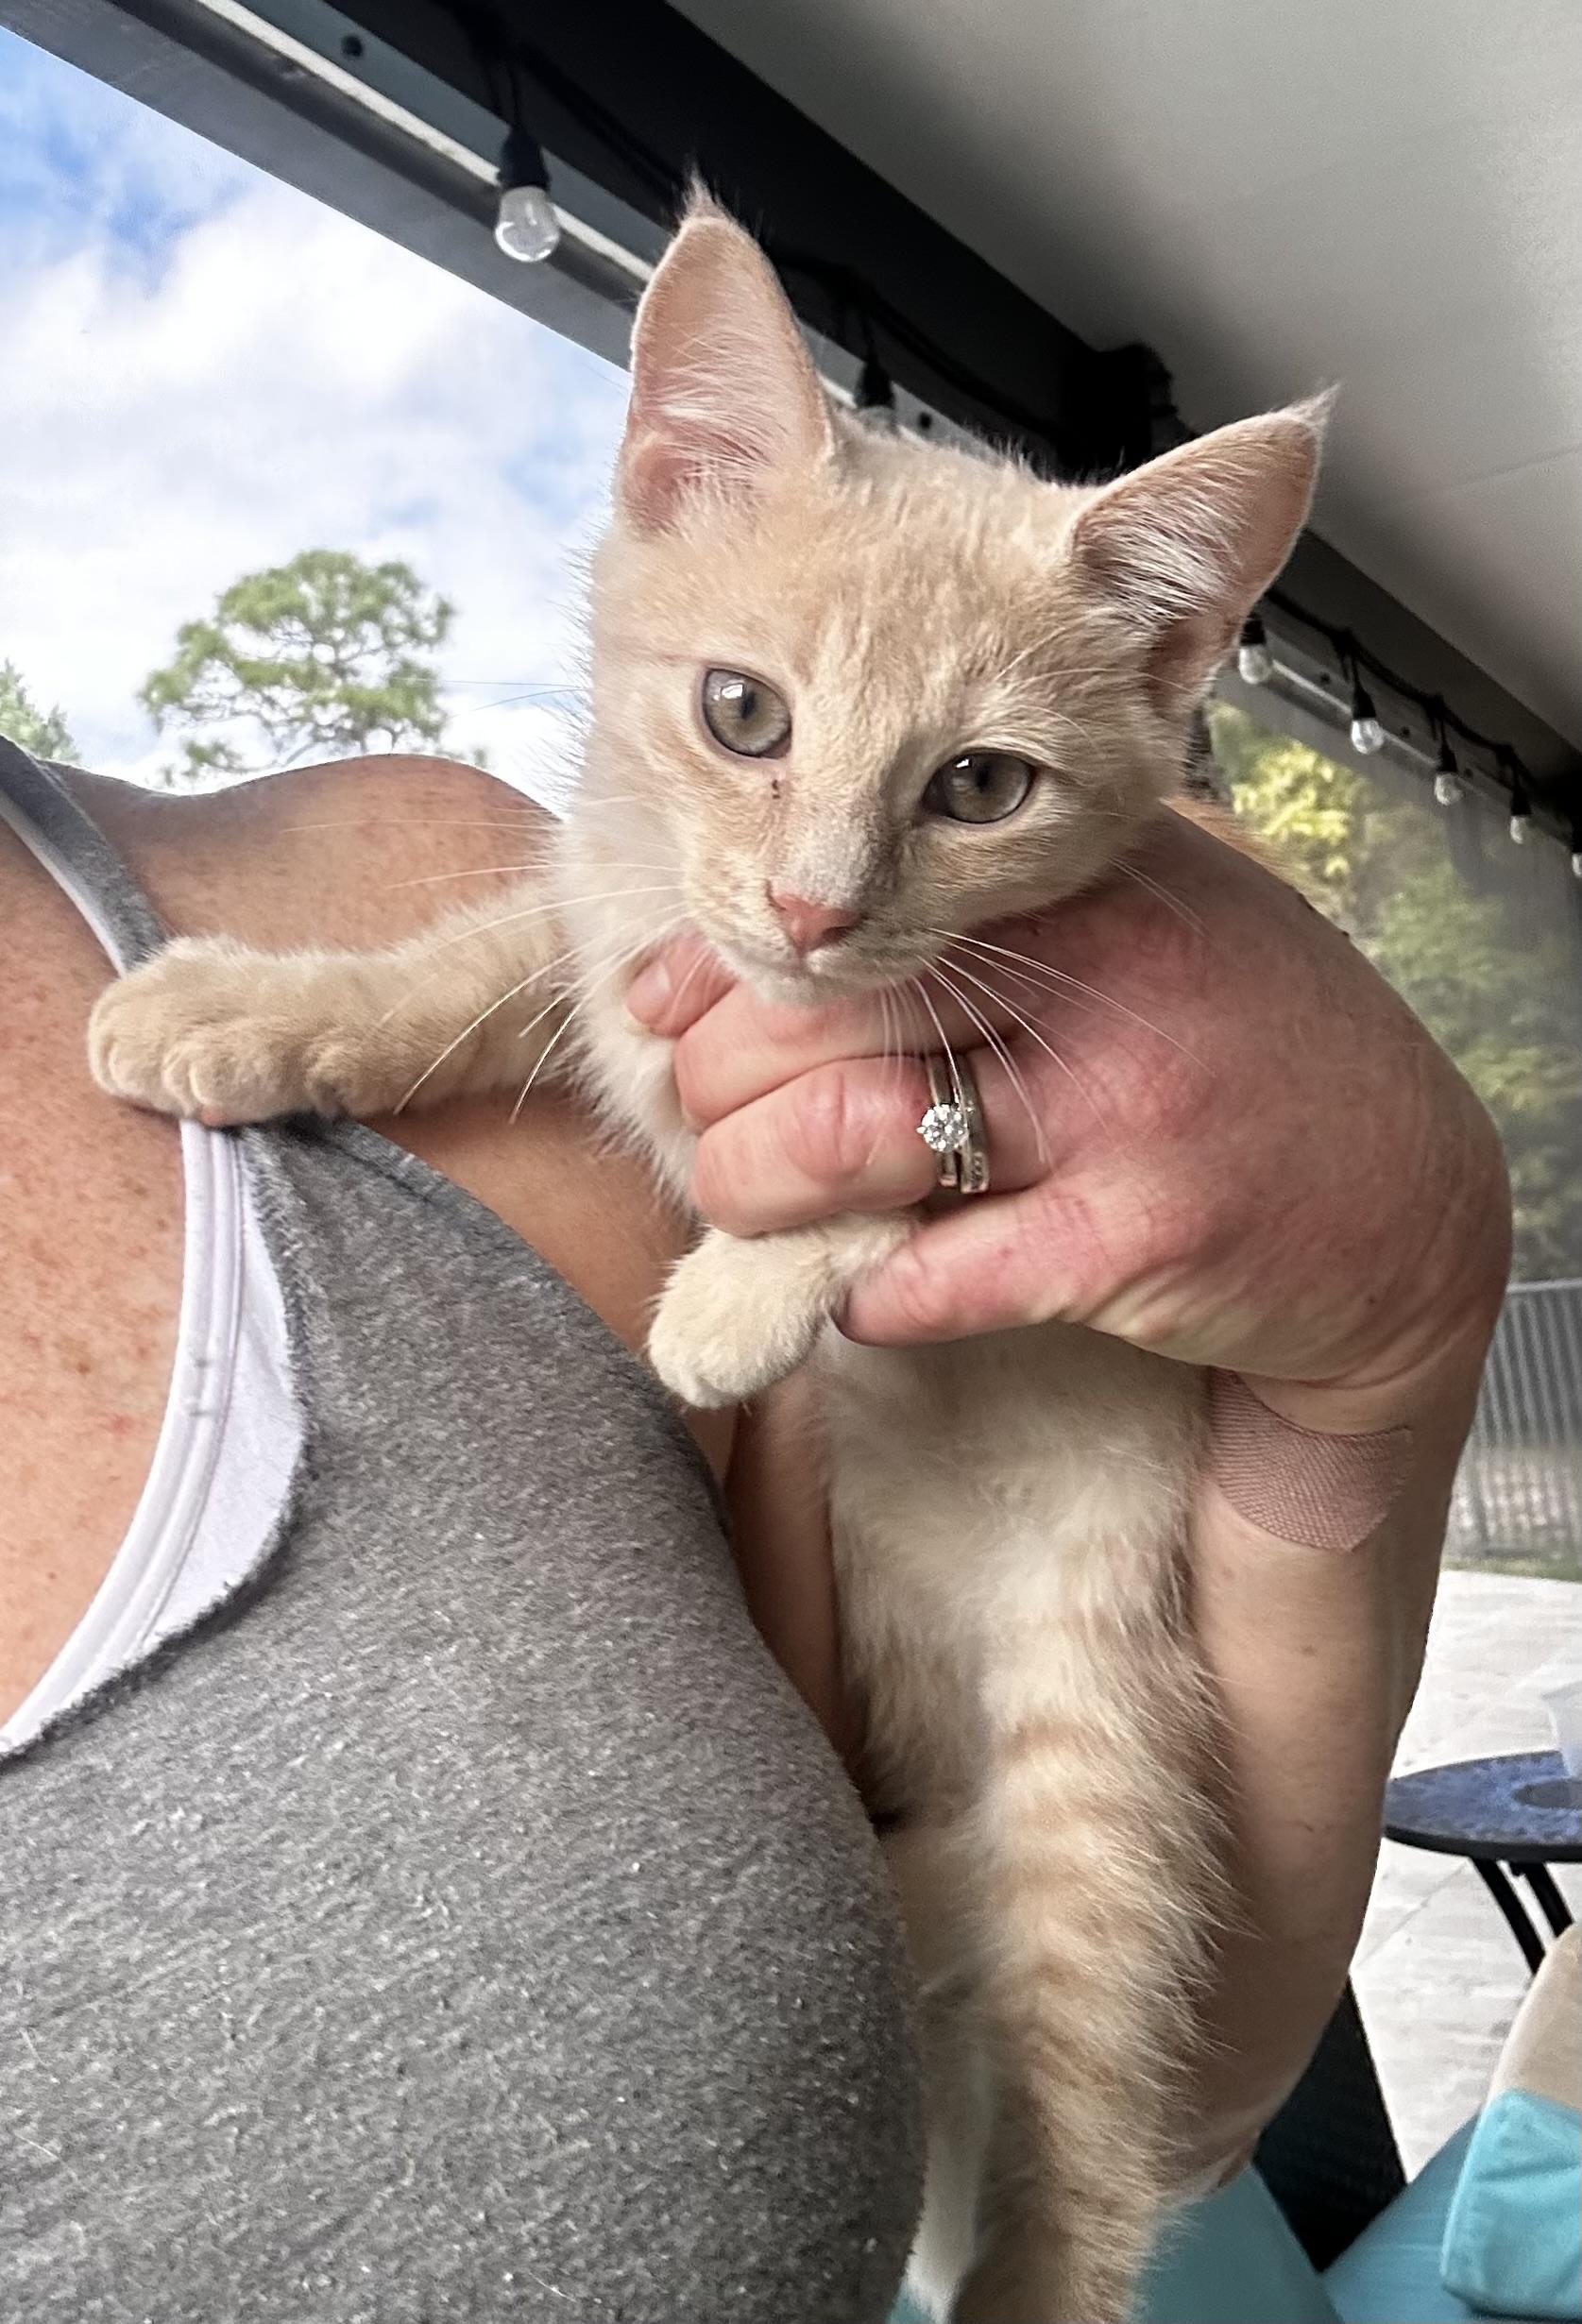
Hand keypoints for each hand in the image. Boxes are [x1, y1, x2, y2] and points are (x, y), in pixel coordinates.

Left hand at [627, 811, 1510, 1428]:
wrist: (1402, 1202)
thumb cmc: (1231, 1056)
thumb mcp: (1134, 928)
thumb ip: (985, 919)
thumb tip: (784, 934)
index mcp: (1078, 885)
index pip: (846, 904)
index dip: (717, 965)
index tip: (662, 1012)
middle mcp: (1093, 979)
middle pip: (816, 1016)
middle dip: (716, 1091)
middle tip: (714, 1133)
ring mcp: (1117, 1110)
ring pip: (845, 1139)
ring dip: (757, 1190)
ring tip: (760, 1207)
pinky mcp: (1136, 1240)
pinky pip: (937, 1276)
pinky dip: (865, 1297)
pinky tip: (868, 1294)